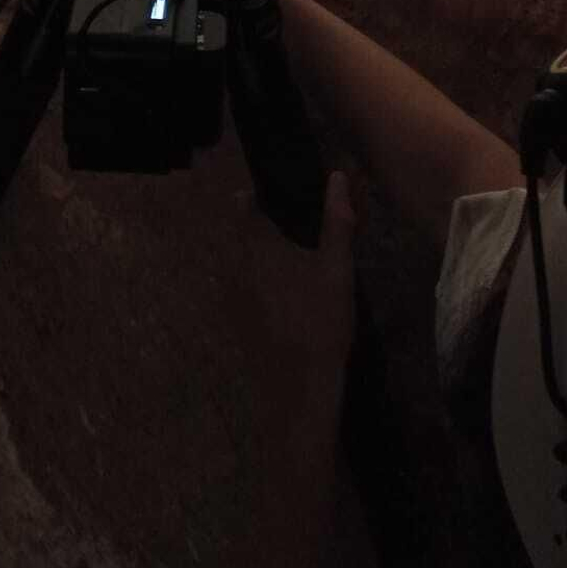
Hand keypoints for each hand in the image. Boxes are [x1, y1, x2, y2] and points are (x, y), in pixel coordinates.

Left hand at [231, 169, 356, 397]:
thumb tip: (336, 176)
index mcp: (254, 246)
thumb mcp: (337, 269)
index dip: (261, 194)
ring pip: (242, 262)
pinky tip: (288, 297)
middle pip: (243, 233)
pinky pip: (243, 289)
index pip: (243, 203)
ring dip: (263, 257)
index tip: (286, 196)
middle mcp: (233, 265)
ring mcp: (230, 297)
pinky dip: (260, 284)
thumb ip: (337, 220)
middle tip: (300, 231)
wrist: (299, 391)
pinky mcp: (234, 322)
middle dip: (267, 228)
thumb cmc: (320, 322)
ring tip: (297, 262)